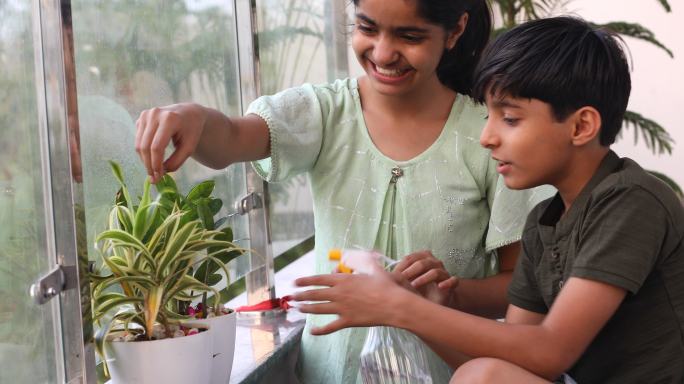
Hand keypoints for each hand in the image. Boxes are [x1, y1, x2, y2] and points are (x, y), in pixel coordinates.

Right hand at [135, 103, 207, 182]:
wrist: (188, 113)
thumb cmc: (191, 131)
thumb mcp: (189, 147)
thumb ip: (176, 161)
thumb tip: (160, 172)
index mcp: (169, 119)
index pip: (157, 147)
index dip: (155, 164)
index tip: (158, 177)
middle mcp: (154, 114)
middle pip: (145, 146)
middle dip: (148, 165)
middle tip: (154, 179)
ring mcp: (145, 115)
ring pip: (139, 144)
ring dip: (145, 160)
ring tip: (154, 171)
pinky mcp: (140, 118)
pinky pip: (138, 140)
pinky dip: (144, 152)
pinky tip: (153, 158)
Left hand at [292, 265, 407, 334]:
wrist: (394, 304)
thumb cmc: (386, 285)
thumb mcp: (374, 268)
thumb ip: (363, 261)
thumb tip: (357, 256)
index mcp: (343, 280)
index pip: (319, 279)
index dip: (305, 281)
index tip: (295, 282)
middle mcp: (339, 293)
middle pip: (315, 294)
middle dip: (301, 295)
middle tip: (292, 297)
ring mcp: (342, 308)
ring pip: (318, 309)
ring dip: (306, 309)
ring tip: (298, 308)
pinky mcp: (347, 321)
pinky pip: (330, 327)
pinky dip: (320, 330)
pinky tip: (312, 331)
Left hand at [393, 250, 457, 305]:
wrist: (436, 301)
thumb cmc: (419, 289)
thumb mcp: (407, 281)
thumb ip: (398, 275)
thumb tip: (383, 274)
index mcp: (423, 258)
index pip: (411, 258)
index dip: (402, 265)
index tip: (394, 275)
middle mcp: (435, 263)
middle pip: (423, 262)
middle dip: (411, 271)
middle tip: (402, 279)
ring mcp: (444, 273)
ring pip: (435, 271)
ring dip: (424, 278)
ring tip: (415, 285)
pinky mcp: (452, 283)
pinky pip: (453, 280)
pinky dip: (447, 283)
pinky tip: (440, 287)